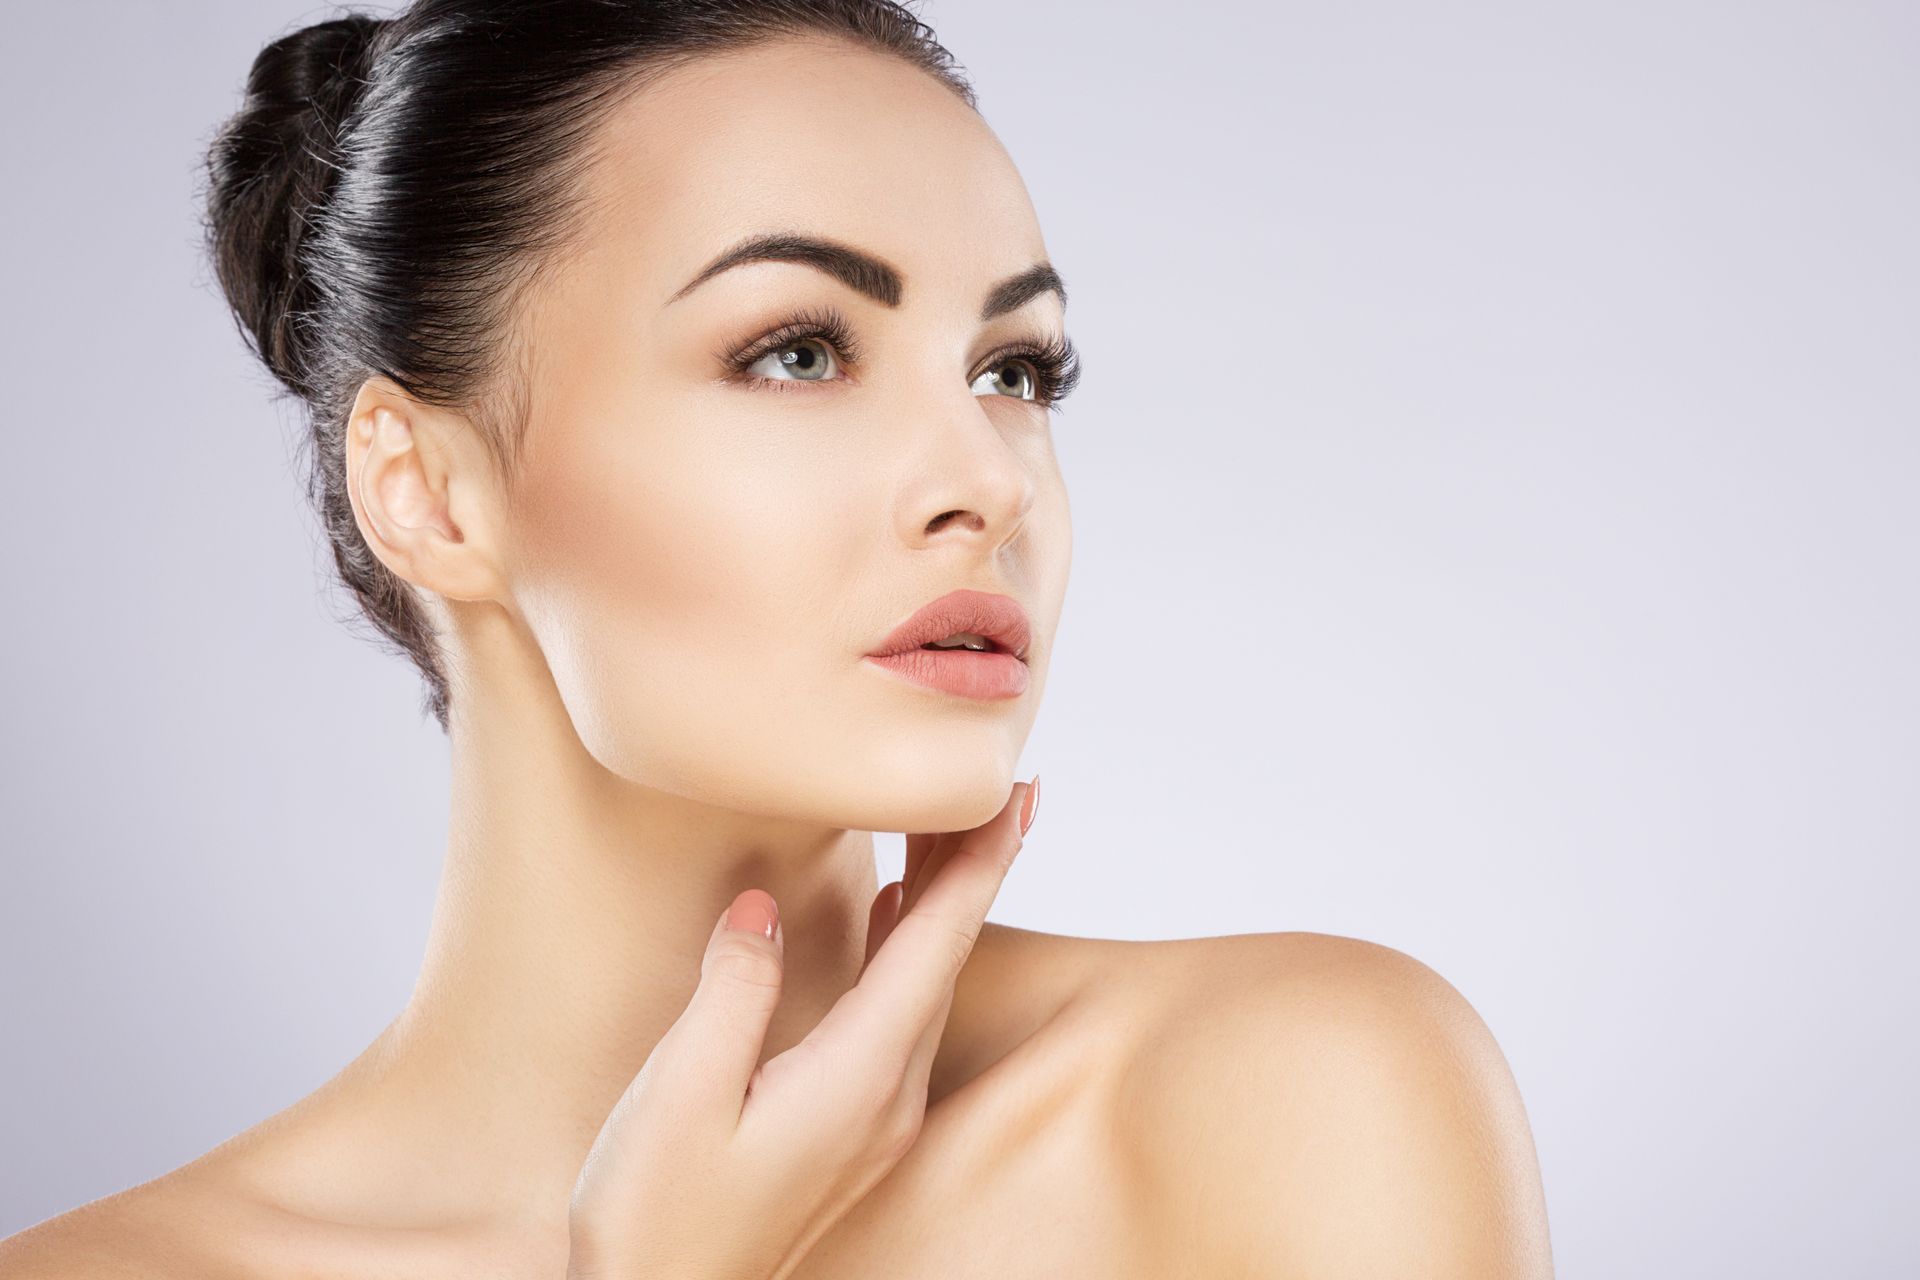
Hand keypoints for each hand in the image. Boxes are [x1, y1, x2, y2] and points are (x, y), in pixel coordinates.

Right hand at [565, 776, 1041, 1279]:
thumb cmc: (657, 1217)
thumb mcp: (678, 1096)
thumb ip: (733, 991)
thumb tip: (763, 906)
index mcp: (858, 1077)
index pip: (939, 944)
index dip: (981, 862)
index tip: (1021, 794)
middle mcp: (886, 1096)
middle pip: (945, 955)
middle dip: (970, 865)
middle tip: (994, 784)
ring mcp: (874, 1118)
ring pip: (925, 983)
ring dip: (938, 902)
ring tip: (944, 828)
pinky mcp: (849, 1128)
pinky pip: (897, 1014)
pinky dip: (903, 949)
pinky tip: (891, 916)